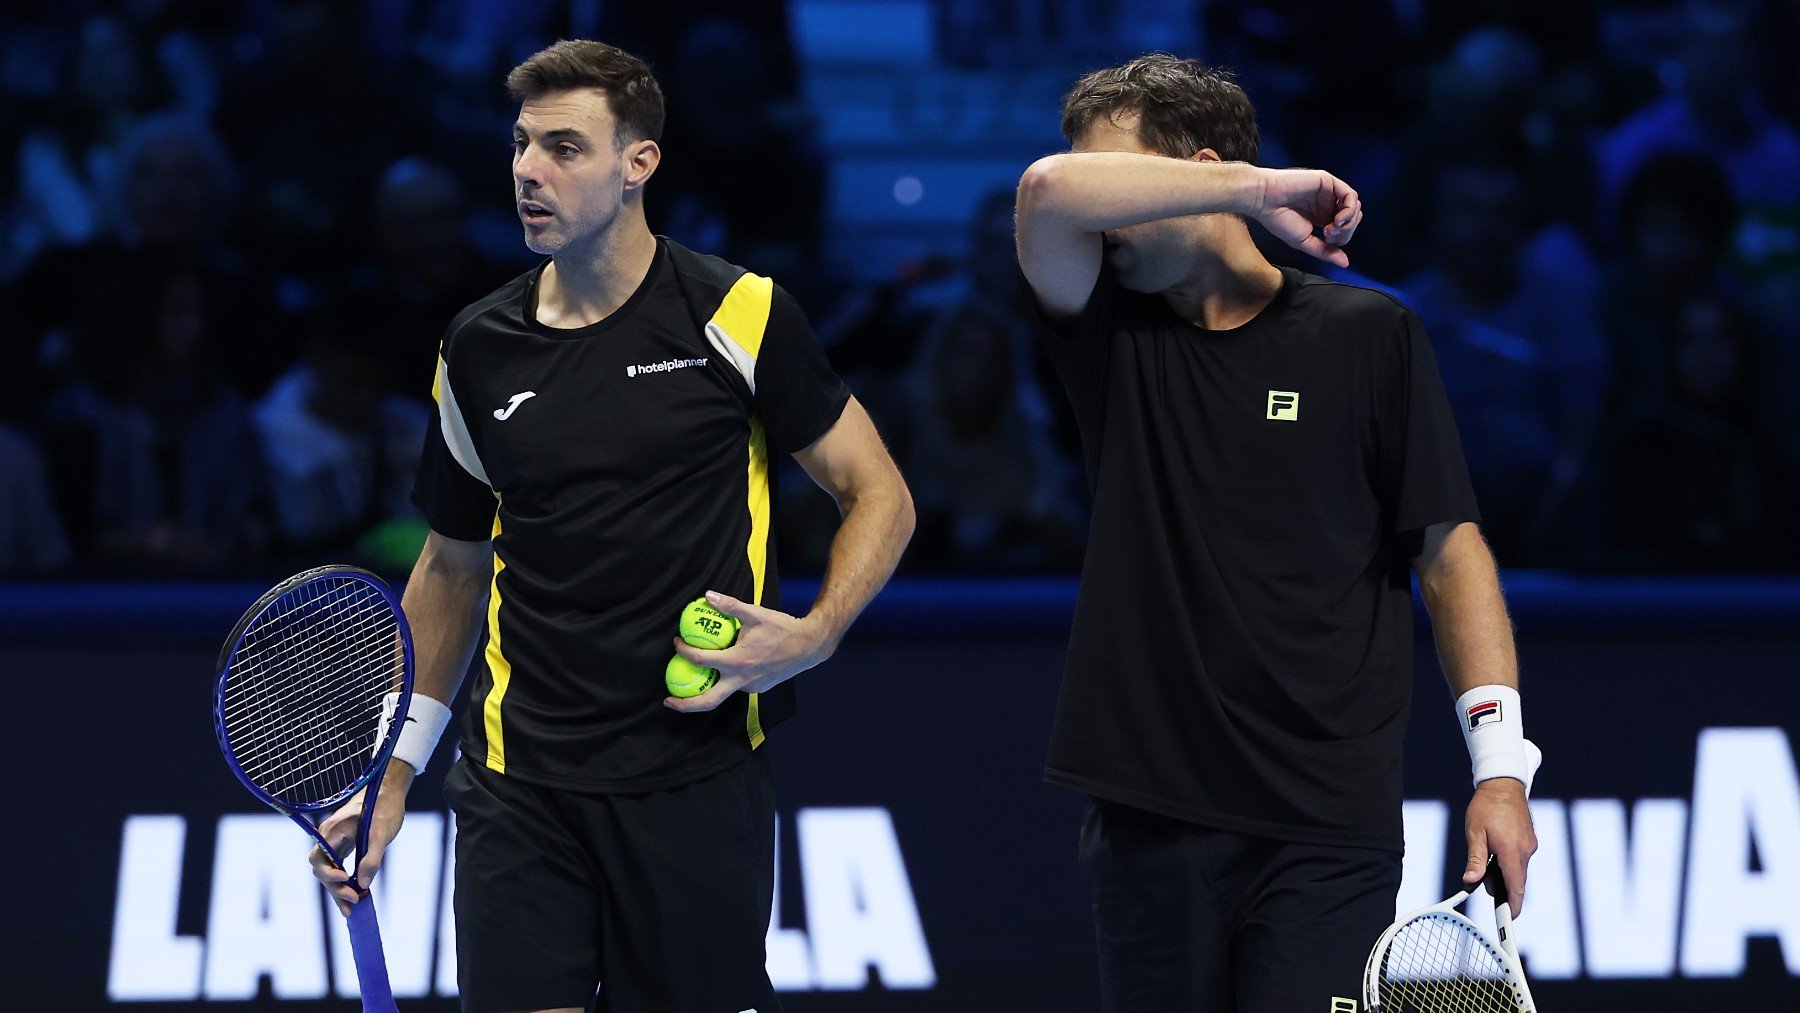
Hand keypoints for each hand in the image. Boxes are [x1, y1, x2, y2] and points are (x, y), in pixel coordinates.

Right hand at [308, 763, 412, 915]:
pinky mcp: (343, 846)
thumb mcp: (382, 833)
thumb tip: (363, 884)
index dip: (329, 875)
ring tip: (352, 908)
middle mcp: (329, 837)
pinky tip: (353, 895)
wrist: (387, 791)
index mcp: (333, 831)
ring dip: (338, 889)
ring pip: (329, 871)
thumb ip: (372, 858)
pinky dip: (344, 882)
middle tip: (355, 900)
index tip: (346, 881)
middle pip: (322, 869)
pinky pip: (337, 867)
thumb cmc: (385, 808)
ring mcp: (335, 842)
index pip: (319, 859)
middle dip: (335, 887)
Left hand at [664, 590, 832, 713]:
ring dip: (707, 690)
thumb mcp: (755, 614)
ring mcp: (751, 687)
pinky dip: (726, 681)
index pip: (700, 660)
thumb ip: (730, 606)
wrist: (808, 646)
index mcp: (737, 661)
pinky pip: (737, 686)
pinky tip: (723, 669)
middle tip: (667, 700)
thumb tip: (707, 596)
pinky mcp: (758, 688)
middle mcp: (742, 680)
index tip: (677, 643)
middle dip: (684, 704)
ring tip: (692, 682)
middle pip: (707, 701)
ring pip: (724, 693)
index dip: (684, 651)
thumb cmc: (781, 628)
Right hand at [1248, 167, 1361, 267]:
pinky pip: (1351, 196)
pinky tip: (1337, 219)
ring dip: (1349, 221)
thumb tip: (1345, 264)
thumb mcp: (1304, 242)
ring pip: (1355, 207)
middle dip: (1346, 231)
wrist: (1265, 201)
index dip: (1341, 238)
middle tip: (1329, 234)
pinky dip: (1349, 210)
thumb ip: (1326, 251)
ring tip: (1333, 226)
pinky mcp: (1328, 181)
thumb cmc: (1279, 220)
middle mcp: (1327, 204)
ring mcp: (1329, 192)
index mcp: (1321, 217)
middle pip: (1353, 219)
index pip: (1344, 229)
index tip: (1325, 239)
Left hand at [1463, 777, 1536, 917]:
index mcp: (1512, 851)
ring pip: (1518, 870)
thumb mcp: (1474, 833)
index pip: (1516, 886)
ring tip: (1487, 857)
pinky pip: (1520, 859)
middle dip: (1501, 885)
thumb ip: (1475, 859)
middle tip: (1483, 878)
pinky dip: (1508, 862)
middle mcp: (1526, 850)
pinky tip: (1495, 851)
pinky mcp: (1530, 840)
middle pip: (1516, 880)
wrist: (1503, 784)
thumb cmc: (1485, 807)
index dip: (1513, 905)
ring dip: (1503, 872)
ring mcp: (1530, 845)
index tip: (1509, 919)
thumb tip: (1470, 881)